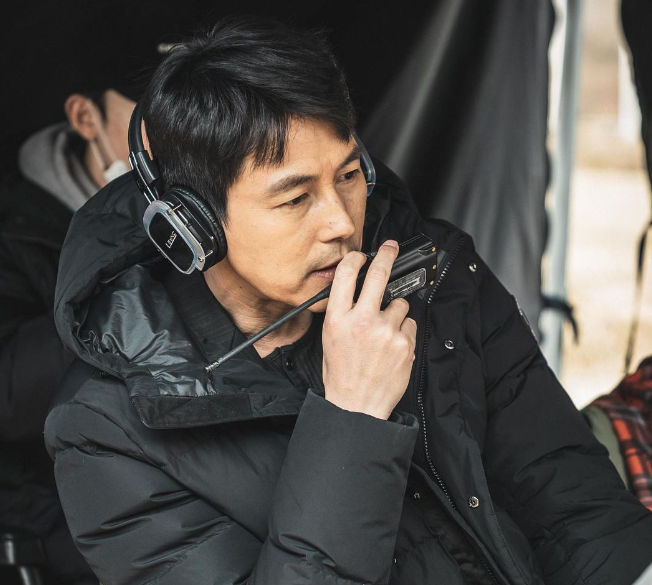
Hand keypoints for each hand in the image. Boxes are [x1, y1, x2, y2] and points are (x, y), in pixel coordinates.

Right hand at [322, 240, 416, 419]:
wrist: (358, 405)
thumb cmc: (342, 374)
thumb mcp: (330, 338)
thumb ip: (343, 312)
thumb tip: (356, 288)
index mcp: (338, 319)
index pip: (347, 275)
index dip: (357, 259)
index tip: (363, 255)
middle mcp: (362, 321)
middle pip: (379, 275)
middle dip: (387, 256)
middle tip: (391, 248)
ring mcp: (386, 331)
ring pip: (399, 303)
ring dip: (394, 312)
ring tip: (384, 333)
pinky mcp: (405, 342)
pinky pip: (409, 323)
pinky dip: (403, 330)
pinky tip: (392, 346)